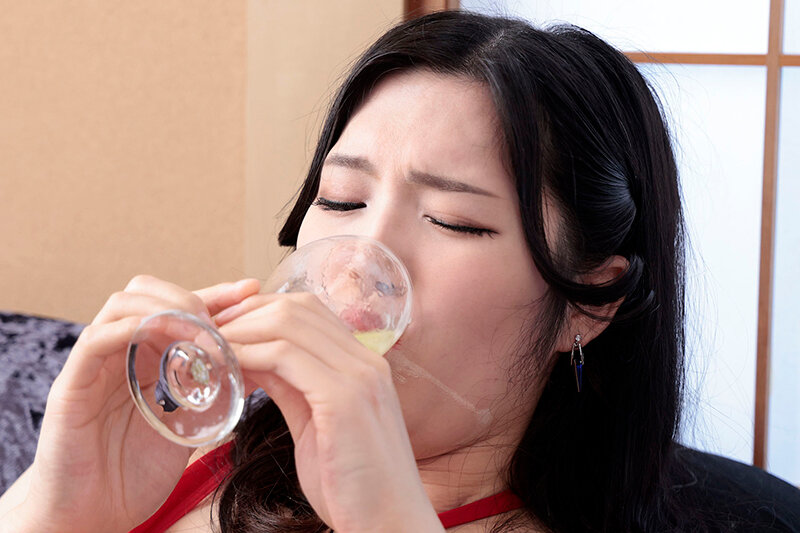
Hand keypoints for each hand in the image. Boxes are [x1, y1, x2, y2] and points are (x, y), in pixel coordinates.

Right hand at [15, 275, 259, 532]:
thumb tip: (261, 366)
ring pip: (122, 305)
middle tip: (219, 324)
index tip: (252, 290)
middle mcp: (121, 351)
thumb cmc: (139, 470)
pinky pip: (96, 339)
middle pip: (147, 292)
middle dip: (189, 297)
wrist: (94, 514)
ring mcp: (95, 364)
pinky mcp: (72, 384)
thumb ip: (216, 394)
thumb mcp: (190, 424)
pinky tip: (163, 342)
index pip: (180, 306)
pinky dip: (131, 330)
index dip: (217, 294)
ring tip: (200, 335)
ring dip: (166, 311)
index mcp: (149, 356)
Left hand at [216, 292, 444, 532]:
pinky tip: (226, 371)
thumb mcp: (317, 424)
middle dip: (244, 314)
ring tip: (208, 351)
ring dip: (240, 332)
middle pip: (296, 307)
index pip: (308, 309)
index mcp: (363, 363)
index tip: (223, 328)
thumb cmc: (353, 484)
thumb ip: (293, 386)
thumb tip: (255, 359)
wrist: (390, 524)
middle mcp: (367, 360)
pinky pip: (285, 357)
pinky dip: (248, 356)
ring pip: (288, 324)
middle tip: (206, 336)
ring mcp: (359, 376)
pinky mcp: (345, 399)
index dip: (260, 309)